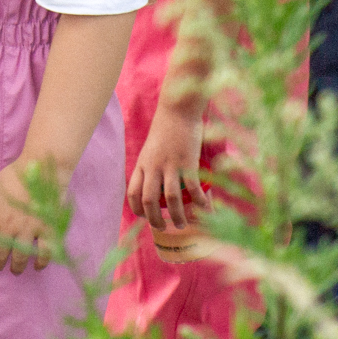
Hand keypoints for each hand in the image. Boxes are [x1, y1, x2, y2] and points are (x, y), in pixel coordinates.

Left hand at [0, 160, 56, 273]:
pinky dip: (40, 262)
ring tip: (16, 269)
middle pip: (0, 253)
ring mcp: (28, 229)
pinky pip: (44, 253)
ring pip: (20, 257)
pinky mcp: (46, 230)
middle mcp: (8, 225)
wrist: (42, 168)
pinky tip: (37, 266)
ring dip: (17, 267)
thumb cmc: (15, 175)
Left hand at [128, 102, 210, 232]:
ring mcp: (170, 165)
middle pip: (149, 201)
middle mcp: (153, 167)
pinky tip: (205, 208)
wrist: (177, 110)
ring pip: (171, 198)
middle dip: (155, 220)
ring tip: (183, 225)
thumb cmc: (166, 129)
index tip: (146, 217)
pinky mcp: (188, 162)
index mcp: (142, 164)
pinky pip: (193, 188)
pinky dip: (199, 201)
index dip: (137, 210)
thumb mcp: (151, 149)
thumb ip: (151, 166)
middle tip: (164, 228)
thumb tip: (157, 185)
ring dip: (177, 216)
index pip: (132, 193)